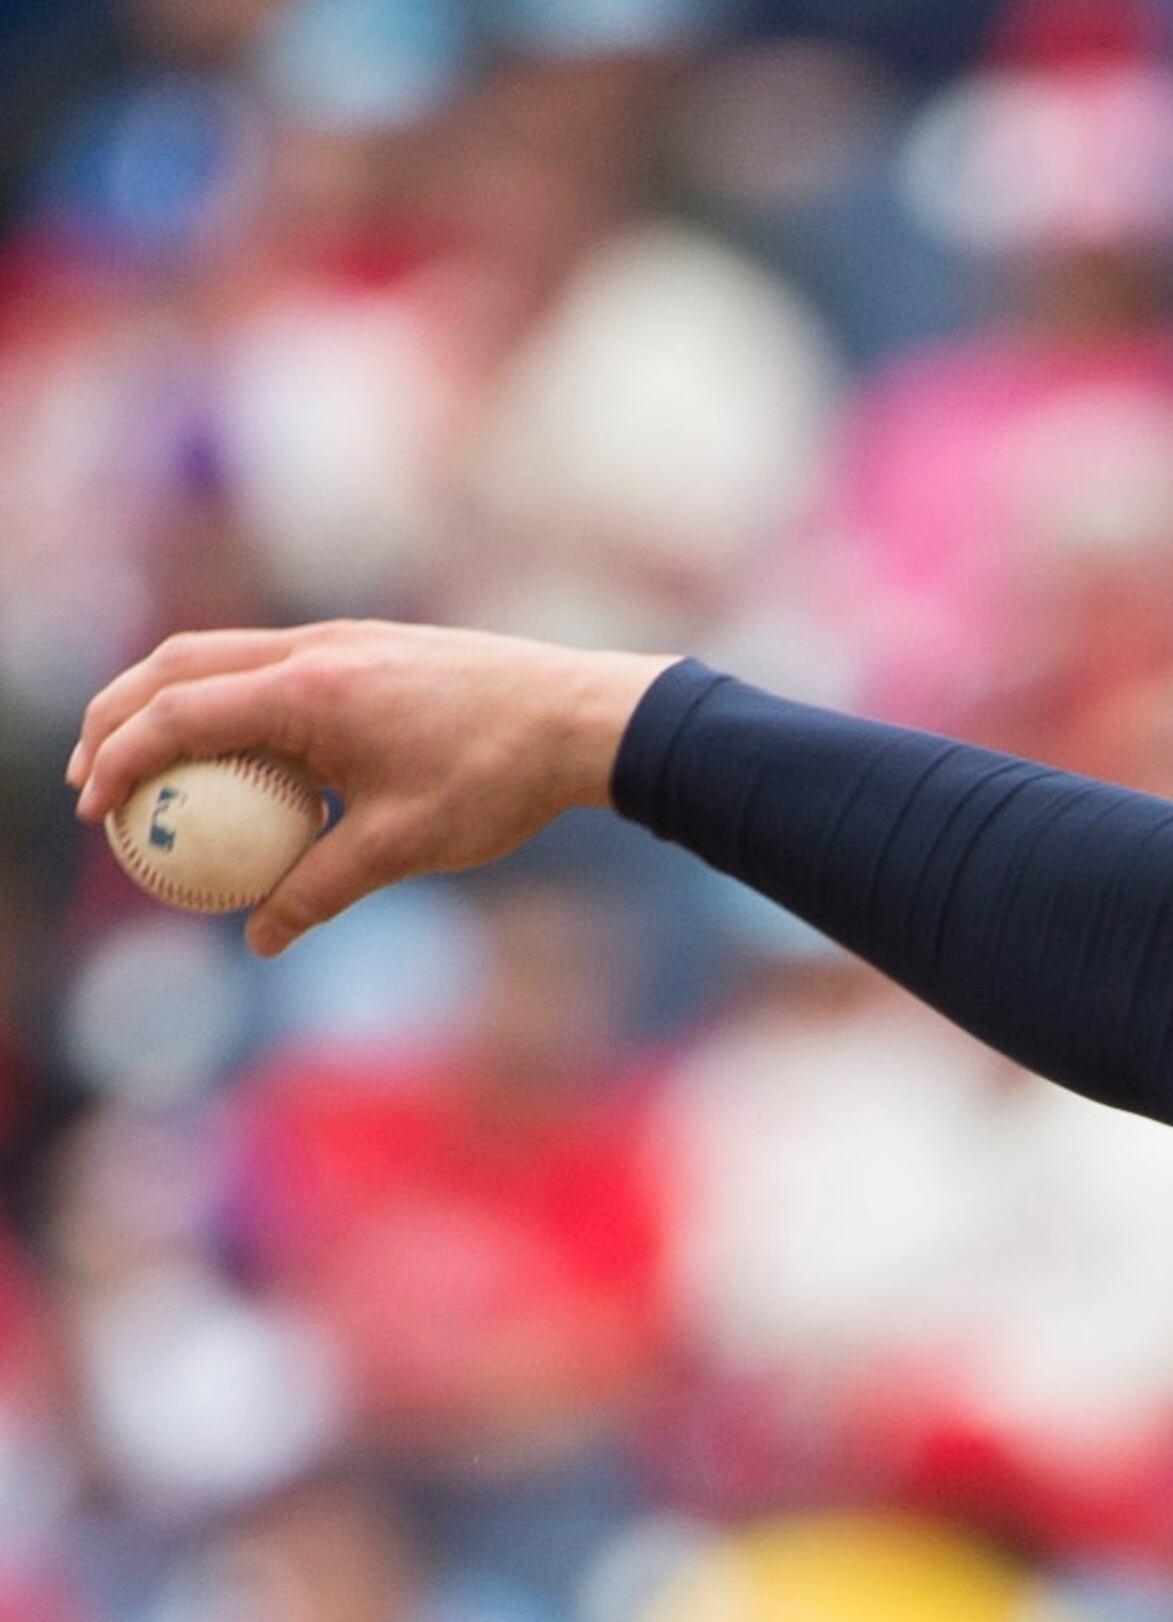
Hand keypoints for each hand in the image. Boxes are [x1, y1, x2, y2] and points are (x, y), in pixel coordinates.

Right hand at [69, 621, 674, 956]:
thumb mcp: (404, 847)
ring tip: (145, 763)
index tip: (95, 811)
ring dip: (168, 702)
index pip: (178, 714)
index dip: (122, 760)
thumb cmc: (500, 781)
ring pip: (221, 655)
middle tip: (92, 780)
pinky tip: (239, 755)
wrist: (588, 718)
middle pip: (177, 667)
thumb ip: (320, 889)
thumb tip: (260, 938)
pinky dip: (230, 699)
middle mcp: (316, 649)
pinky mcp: (370, 648)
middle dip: (117, 716)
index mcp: (310, 690)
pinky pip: (271, 665)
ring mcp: (344, 639)